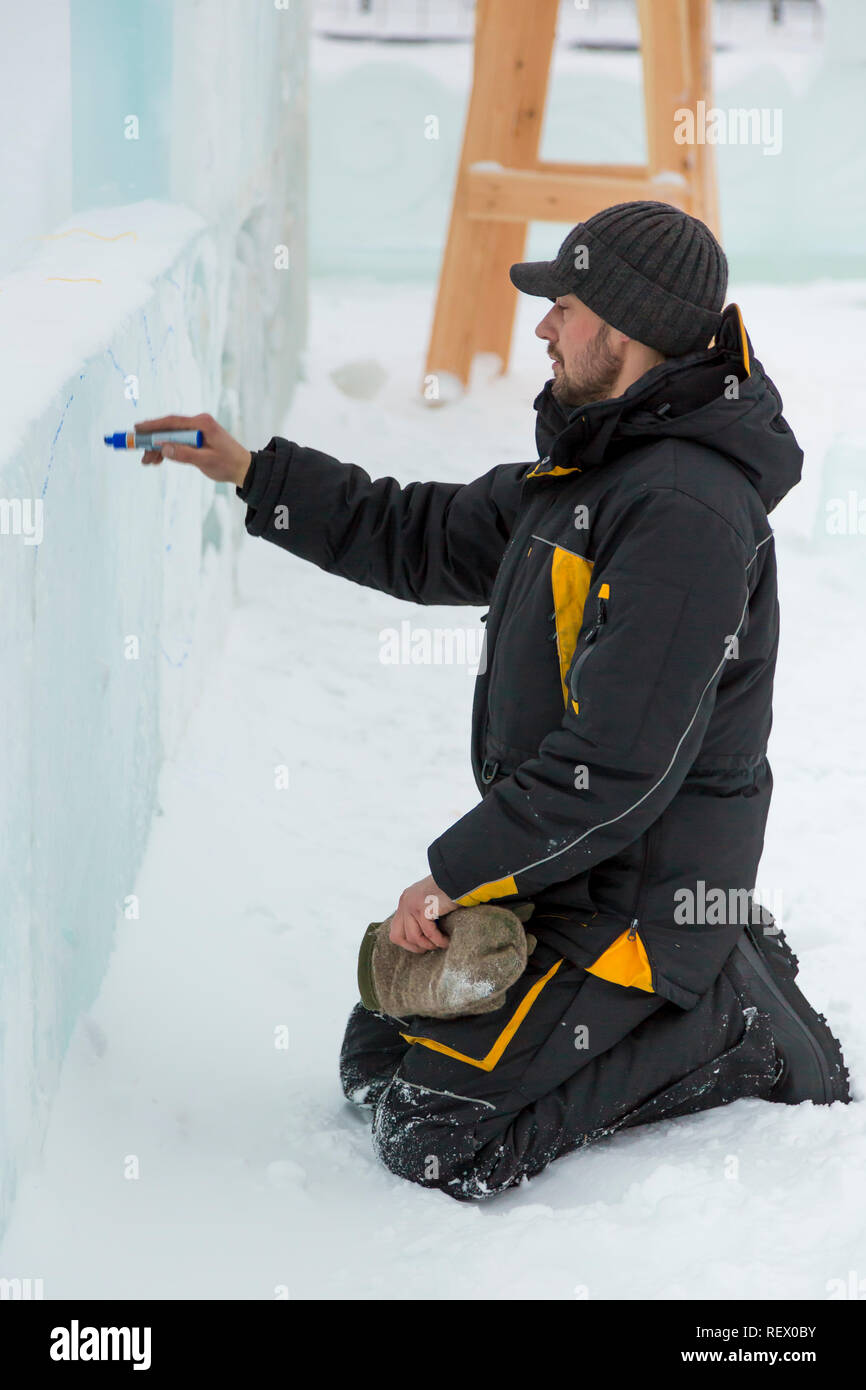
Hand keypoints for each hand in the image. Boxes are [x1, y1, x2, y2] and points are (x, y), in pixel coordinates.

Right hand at [135, 412, 251, 486]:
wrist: (244, 469)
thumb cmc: (228, 464)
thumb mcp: (205, 461)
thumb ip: (184, 454)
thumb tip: (163, 447)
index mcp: (202, 423)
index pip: (173, 422)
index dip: (153, 425)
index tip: (138, 428)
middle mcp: (199, 423)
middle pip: (169, 429)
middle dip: (152, 440)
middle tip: (138, 450)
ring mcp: (198, 430)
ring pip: (172, 436)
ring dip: (158, 448)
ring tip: (147, 461)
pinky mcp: (197, 439)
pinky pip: (178, 442)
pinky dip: (168, 450)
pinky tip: (157, 459)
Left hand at [389, 874, 459, 953]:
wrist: (460, 876)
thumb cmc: (450, 889)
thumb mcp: (429, 900)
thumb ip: (422, 912)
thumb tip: (422, 937)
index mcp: (405, 900)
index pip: (395, 929)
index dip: (407, 942)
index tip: (423, 945)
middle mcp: (405, 901)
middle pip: (397, 936)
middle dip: (414, 947)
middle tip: (430, 948)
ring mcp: (411, 904)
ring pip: (414, 937)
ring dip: (429, 945)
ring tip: (441, 945)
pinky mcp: (423, 908)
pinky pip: (429, 933)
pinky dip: (439, 941)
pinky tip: (447, 941)